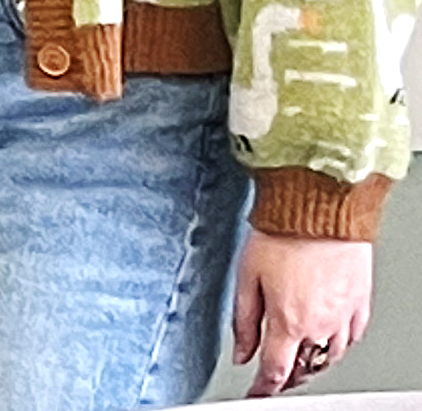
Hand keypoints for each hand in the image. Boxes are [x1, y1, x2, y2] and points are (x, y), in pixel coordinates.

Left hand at [232, 229, 372, 394]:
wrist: (320, 209)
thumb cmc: (282, 234)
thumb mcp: (246, 277)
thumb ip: (243, 321)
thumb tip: (241, 352)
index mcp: (288, 322)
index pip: (275, 370)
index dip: (263, 387)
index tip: (256, 393)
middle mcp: (320, 325)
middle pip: (306, 368)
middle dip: (289, 377)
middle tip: (276, 377)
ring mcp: (344, 316)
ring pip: (331, 356)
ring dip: (313, 364)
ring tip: (299, 361)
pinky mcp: (360, 303)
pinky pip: (352, 337)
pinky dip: (338, 345)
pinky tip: (329, 340)